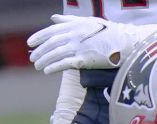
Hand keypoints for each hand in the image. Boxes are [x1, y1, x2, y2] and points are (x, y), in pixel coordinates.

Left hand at [27, 14, 152, 73]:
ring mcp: (79, 47)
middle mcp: (75, 35)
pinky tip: (47, 71)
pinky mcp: (85, 59)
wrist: (126, 42)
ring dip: (44, 60)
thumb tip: (53, 18)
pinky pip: (65, 63)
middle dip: (40, 51)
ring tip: (37, 66)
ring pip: (56, 53)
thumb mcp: (88, 21)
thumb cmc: (108, 32)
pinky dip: (54, 66)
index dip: (39, 36)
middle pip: (51, 43)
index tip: (30, 43)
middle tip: (32, 58)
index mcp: (75, 25)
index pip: (52, 31)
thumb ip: (68, 21)